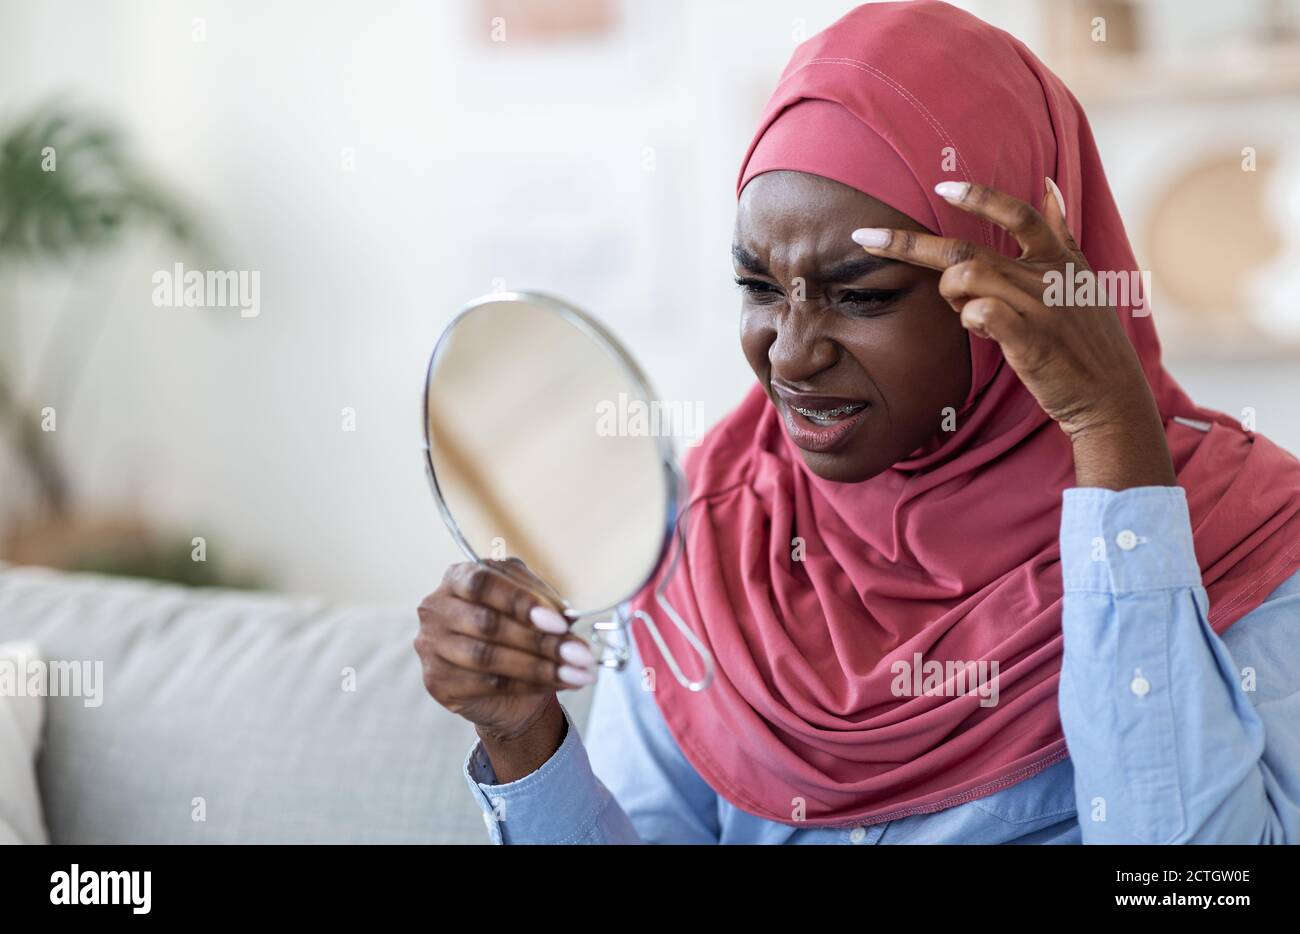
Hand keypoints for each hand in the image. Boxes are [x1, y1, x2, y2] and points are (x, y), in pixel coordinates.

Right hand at [415, 558, 596, 747]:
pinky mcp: (437, 681)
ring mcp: (431, 646)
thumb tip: (565, 616)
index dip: (522, 602)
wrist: (505, 685)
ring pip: (488, 657)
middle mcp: (437, 608)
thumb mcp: (533, 606)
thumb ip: (544, 603)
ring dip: (540, 666)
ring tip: (576, 672)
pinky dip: (530, 684)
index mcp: (459, 577)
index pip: (484, 583)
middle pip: (487, 623)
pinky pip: (489, 683)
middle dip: (540, 640)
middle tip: (579, 653)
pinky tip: (558, 683)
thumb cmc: (516, 631)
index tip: (559, 622)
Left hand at [852, 178, 1174, 488]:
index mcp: (1059, 257)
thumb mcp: (1081, 276)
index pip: (1016, 213)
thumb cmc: (1086, 337)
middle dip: (907, 243)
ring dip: (950, 293)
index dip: (978, 197)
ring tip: (964, 310)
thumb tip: (1049, 185)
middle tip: (865, 239)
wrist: (1110, 395)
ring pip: (966, 279)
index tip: (942, 186)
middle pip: (965, 249)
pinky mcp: (1030, 342)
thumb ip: (1060, 232)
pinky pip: (980, 315)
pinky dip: (969, 319)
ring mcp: (1039, 308)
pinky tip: (981, 329)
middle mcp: (1047, 276)